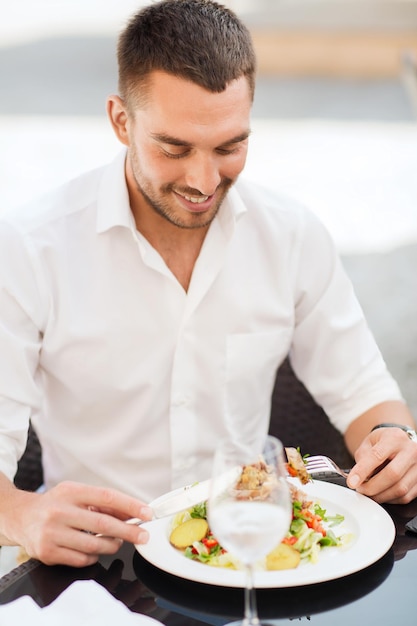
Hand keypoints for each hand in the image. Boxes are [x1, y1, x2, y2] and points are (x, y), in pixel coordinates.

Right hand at [5, 481, 152, 566]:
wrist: (22, 517)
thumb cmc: (56, 504)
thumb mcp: (77, 494)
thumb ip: (103, 503)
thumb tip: (133, 513)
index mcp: (71, 491)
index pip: (106, 497)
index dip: (130, 505)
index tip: (147, 512)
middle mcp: (60, 511)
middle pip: (103, 524)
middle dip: (128, 531)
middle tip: (143, 535)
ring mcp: (52, 533)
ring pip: (94, 545)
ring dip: (112, 545)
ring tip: (117, 541)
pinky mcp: (47, 552)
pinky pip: (82, 559)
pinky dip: (94, 556)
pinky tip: (94, 550)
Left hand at [347, 427, 416, 503]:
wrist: (400, 443)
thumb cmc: (383, 442)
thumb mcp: (369, 442)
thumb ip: (363, 458)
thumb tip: (360, 479)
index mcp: (394, 438)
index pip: (377, 455)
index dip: (363, 471)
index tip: (352, 482)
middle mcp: (410, 450)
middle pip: (392, 474)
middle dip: (372, 487)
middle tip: (360, 489)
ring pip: (400, 489)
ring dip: (381, 496)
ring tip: (369, 492)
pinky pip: (406, 497)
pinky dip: (390, 499)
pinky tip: (382, 493)